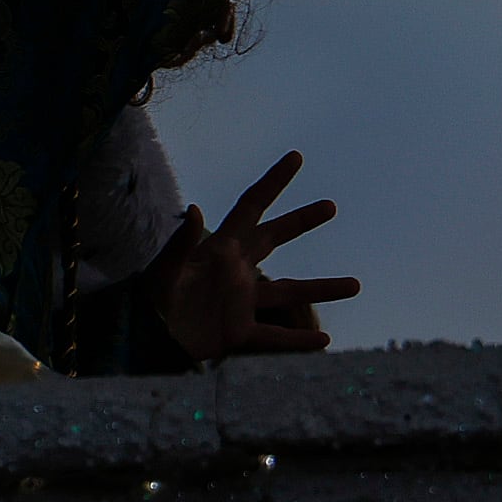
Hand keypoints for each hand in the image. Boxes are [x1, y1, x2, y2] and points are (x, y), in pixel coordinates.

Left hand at [147, 149, 359, 359]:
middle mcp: (236, 270)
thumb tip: (194, 208)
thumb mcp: (165, 271)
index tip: (295, 158)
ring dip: (321, 288)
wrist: (146, 340)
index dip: (273, 181)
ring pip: (289, 293)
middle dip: (301, 222)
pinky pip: (275, 338)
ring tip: (356, 284)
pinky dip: (299, 341)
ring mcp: (240, 301)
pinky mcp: (238, 332)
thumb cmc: (151, 301)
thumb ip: (181, 243)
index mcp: (221, 247)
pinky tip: (325, 343)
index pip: (252, 206)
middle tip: (330, 206)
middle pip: (274, 239)